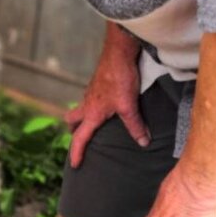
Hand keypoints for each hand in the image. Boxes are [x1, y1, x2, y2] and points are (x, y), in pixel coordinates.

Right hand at [66, 27, 148, 167]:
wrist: (119, 52)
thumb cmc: (120, 79)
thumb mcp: (129, 106)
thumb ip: (135, 125)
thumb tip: (143, 142)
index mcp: (91, 113)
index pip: (79, 138)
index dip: (76, 152)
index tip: (75, 164)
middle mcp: (87, 103)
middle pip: (72, 120)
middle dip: (73, 130)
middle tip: (80, 137)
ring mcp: (91, 92)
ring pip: (80, 107)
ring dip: (83, 116)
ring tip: (95, 122)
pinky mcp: (98, 83)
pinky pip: (90, 97)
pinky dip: (93, 104)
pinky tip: (107, 104)